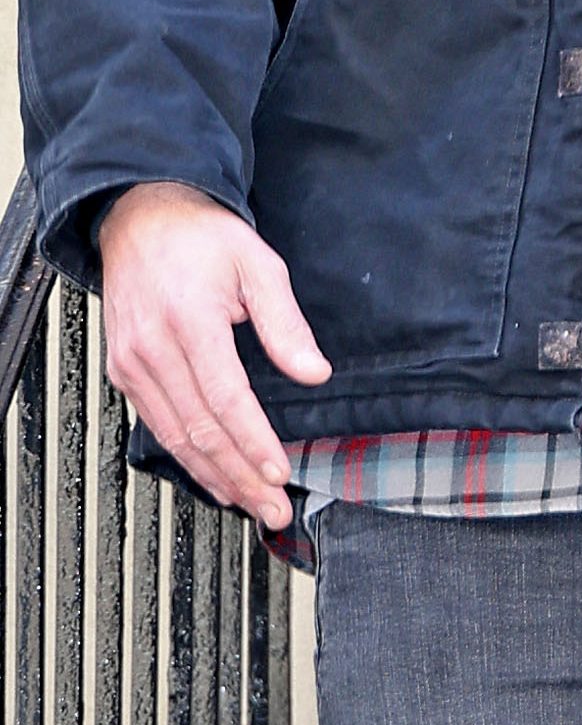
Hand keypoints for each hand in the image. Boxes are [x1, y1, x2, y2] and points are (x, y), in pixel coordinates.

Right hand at [99, 182, 331, 530]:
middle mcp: (153, 348)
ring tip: (250, 502)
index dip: (254, 441)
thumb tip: (313, 371)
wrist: (141, 218)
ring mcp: (133, 363)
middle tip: (274, 506)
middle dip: (241, 475)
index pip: (226, 398)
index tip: (280, 470)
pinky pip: (157, 425)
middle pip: (200, 429)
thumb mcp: (258, 263)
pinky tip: (213, 475)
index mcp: (190, 321)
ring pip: (175, 436)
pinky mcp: (125, 372)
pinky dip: (187, 456)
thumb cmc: (200, 238)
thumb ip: (285, 322)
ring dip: (215, 475)